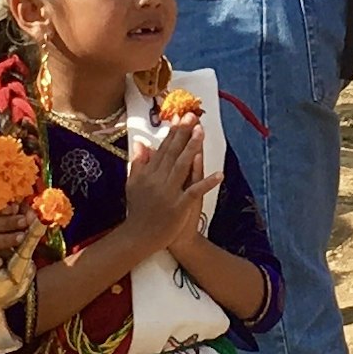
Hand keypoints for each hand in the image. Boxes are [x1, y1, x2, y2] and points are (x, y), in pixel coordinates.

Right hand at [122, 122, 207, 253]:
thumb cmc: (138, 210)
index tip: (180, 117)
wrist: (139, 237)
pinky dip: (207, 182)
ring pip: (182, 166)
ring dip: (192, 148)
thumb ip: (137, 163)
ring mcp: (168, 193)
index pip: (162, 149)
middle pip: (173, 153)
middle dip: (183, 134)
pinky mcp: (178, 206)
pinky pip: (195, 191)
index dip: (172, 133)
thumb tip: (141, 142)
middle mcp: (157, 180)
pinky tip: (220, 174)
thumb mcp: (133, 184)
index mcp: (148, 174)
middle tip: (192, 116)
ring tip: (202, 133)